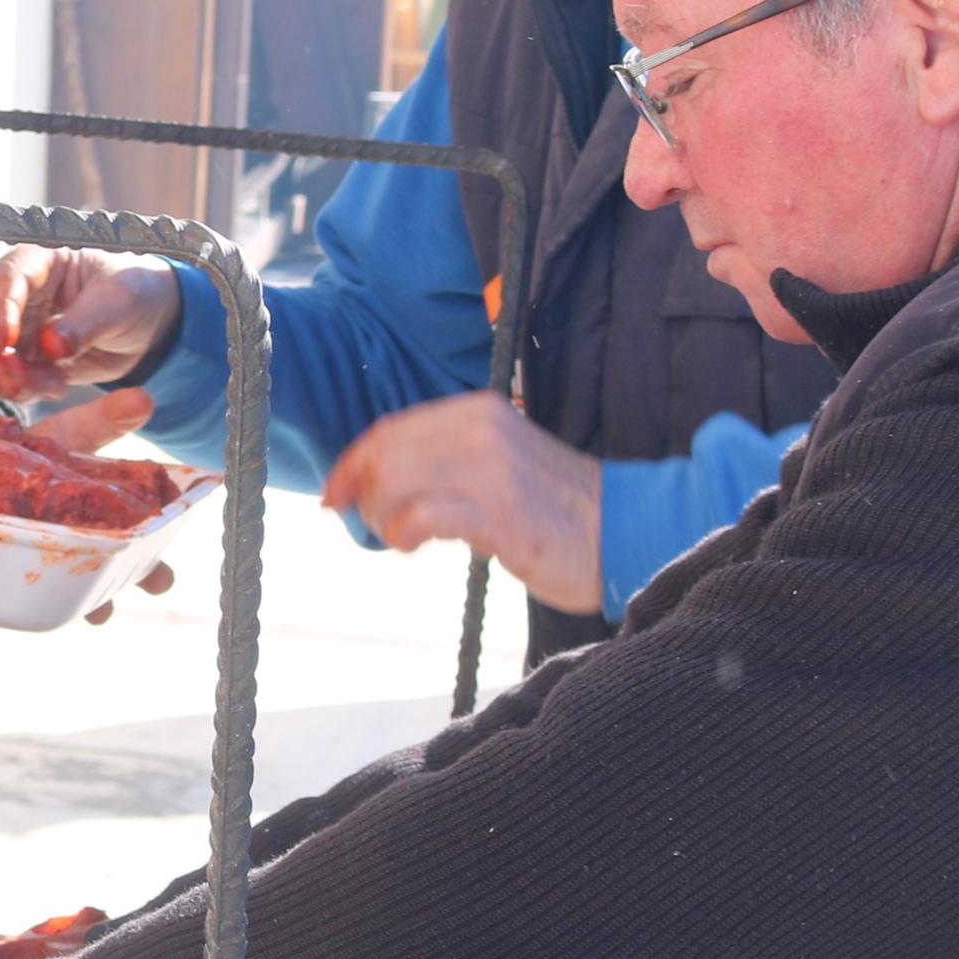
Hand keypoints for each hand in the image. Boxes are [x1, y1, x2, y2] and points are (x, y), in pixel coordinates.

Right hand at [0, 248, 182, 400]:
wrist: (149, 321)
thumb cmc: (135, 292)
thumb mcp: (120, 302)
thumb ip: (85, 323)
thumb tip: (50, 346)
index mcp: (40, 259)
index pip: (7, 279)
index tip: (2, 343)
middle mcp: (18, 290)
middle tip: (17, 383)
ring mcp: (16, 324)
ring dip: (5, 376)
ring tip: (50, 387)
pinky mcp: (22, 355)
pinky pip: (5, 375)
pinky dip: (22, 388)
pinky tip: (55, 387)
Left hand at [0, 387, 176, 644]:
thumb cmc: (29, 454)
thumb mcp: (66, 435)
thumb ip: (102, 422)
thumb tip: (144, 398)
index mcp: (91, 528)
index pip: (128, 551)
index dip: (149, 567)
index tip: (162, 580)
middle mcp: (59, 555)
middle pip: (85, 585)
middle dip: (98, 602)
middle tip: (104, 612)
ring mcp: (17, 570)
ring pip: (34, 601)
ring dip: (40, 615)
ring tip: (47, 624)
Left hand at [320, 393, 603, 613]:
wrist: (623, 529)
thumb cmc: (553, 507)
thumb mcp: (496, 461)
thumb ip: (443, 459)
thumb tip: (376, 479)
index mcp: (476, 412)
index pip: (390, 430)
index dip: (352, 464)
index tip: (334, 496)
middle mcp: (481, 430)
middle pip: (384, 456)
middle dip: (367, 497)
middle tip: (382, 529)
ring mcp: (491, 469)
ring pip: (395, 482)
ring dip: (383, 518)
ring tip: (405, 539)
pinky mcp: (500, 513)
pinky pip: (423, 516)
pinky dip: (404, 532)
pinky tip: (416, 546)